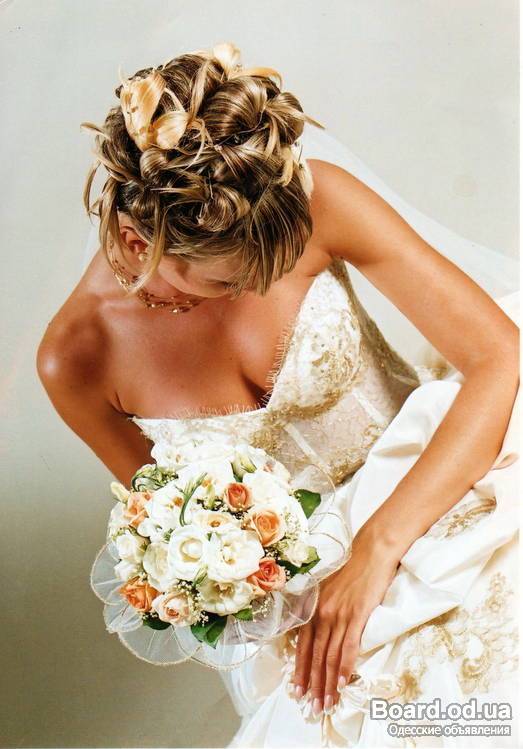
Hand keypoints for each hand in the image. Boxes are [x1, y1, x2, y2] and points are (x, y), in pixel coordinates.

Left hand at [292, 527, 400, 714]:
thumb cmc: (353, 568)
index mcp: (313, 607)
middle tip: (310, 706)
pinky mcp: (357, 614)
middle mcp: (321, 612)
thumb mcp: (328, 588)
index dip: (299, 669)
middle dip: (312, 683)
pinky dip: (344, 668)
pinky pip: (348, 647)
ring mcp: (338, 614)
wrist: (372, 550)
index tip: (297, 689)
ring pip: (329, 655)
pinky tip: (341, 684)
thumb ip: (321, 608)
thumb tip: (320, 631)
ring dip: (327, 683)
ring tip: (326, 704)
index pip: (302, 645)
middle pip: (314, 655)